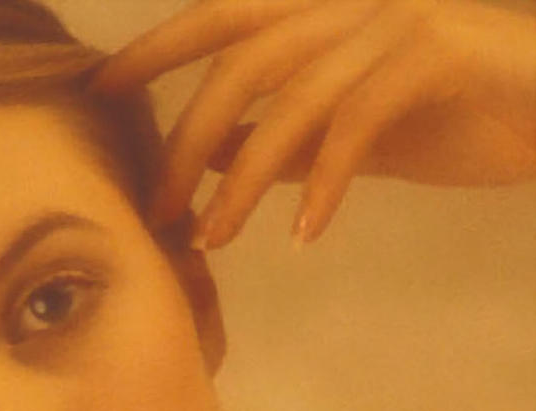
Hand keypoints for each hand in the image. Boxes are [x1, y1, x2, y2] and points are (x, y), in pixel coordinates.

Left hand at [91, 0, 535, 245]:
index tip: (100, 90)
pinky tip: (303, 236)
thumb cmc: (457, 108)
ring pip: (292, 97)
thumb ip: (287, 133)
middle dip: (185, 140)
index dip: (157, 49)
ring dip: (242, 179)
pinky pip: (359, 121)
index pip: (223, 19)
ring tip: (213, 240)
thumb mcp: (351, 126)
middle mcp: (350, 2)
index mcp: (324, 11)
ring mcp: (394, 21)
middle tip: (156, 213)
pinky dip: (325, 183)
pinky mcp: (435, 55)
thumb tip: (212, 154)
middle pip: (242, 63)